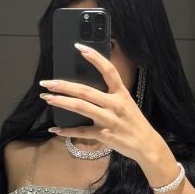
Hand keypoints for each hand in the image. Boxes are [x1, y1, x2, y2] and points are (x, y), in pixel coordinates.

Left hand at [38, 43, 160, 164]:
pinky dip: (67, 131)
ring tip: (47, 98)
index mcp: (121, 93)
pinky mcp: (104, 135)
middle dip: (64, 85)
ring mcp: (108, 120)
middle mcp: (115, 104)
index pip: (108, 71)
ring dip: (61, 102)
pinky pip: (82, 132)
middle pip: (86, 91)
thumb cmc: (135, 122)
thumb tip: (88, 87)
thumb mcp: (127, 103)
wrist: (147, 145)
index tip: (79, 47)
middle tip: (47, 82)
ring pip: (81, 108)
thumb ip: (111, 94)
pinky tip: (55, 129)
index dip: (95, 58)